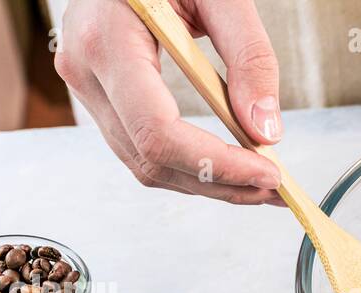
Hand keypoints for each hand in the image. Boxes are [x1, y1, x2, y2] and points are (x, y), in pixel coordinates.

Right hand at [55, 0, 283, 203]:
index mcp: (107, 38)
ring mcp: (87, 85)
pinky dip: (190, 165)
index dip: (217, 164)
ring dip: (208, 182)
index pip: (158, 131)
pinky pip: (142, 148)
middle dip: (221, 183)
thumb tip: (265, 130)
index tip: (267, 173)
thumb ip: (249, 55)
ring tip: (259, 181)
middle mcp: (86, 68)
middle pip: (153, 158)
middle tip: (275, 187)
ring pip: (146, 164)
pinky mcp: (100, 96)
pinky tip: (229, 164)